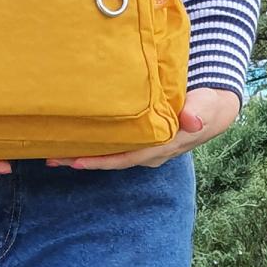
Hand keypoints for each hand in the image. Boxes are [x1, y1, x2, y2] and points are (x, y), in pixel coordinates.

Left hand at [44, 87, 240, 170]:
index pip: (126, 158)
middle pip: (112, 160)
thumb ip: (198, 112)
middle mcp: (150, 154)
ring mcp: (144, 149)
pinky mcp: (140, 141)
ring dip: (84, 154)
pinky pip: (114, 146)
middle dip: (83, 161)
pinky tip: (76, 140)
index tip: (76, 161)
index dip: (101, 161)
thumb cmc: (207, 105)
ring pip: (110, 155)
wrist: (214, 109)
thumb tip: (192, 121)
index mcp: (162, 147)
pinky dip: (95, 145)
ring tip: (55, 152)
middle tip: (52, 158)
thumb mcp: (207, 107)